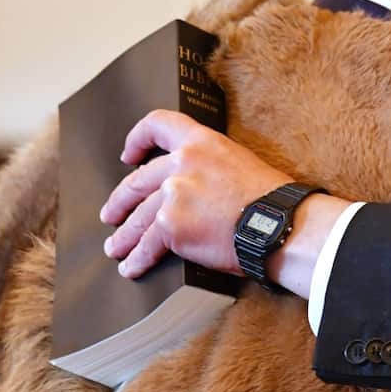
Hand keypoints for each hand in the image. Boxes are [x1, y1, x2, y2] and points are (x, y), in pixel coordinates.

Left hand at [101, 109, 292, 278]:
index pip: (158, 125)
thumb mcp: (239, 162)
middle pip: (137, 181)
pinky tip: (133, 266)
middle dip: (120, 202)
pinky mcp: (170, 226)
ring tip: (117, 248)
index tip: (128, 156)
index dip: (137, 138)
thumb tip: (195, 185)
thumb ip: (209, 166)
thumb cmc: (270, 198)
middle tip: (112, 214)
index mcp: (201, 142)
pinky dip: (138, 259)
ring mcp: (173, 195)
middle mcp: (181, 164)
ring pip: (137, 217)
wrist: (278, 224)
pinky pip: (147, 245)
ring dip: (124, 235)